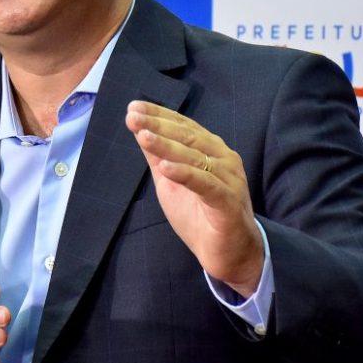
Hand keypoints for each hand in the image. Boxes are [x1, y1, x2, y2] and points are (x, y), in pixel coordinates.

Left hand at [125, 101, 262, 296]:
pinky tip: (165, 167)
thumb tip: (139, 130)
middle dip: (158, 125)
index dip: (159, 115)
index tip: (133, 107)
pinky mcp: (228, 202)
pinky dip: (185, 174)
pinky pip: (205, 184)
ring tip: (143, 135)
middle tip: (133, 116)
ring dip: (167, 145)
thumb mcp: (171, 183)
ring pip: (195, 157)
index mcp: (210, 151)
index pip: (183, 126)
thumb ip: (159, 157)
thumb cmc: (199, 216)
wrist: (229, 254)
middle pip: (188, 137)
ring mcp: (228, 179)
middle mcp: (223, 159)